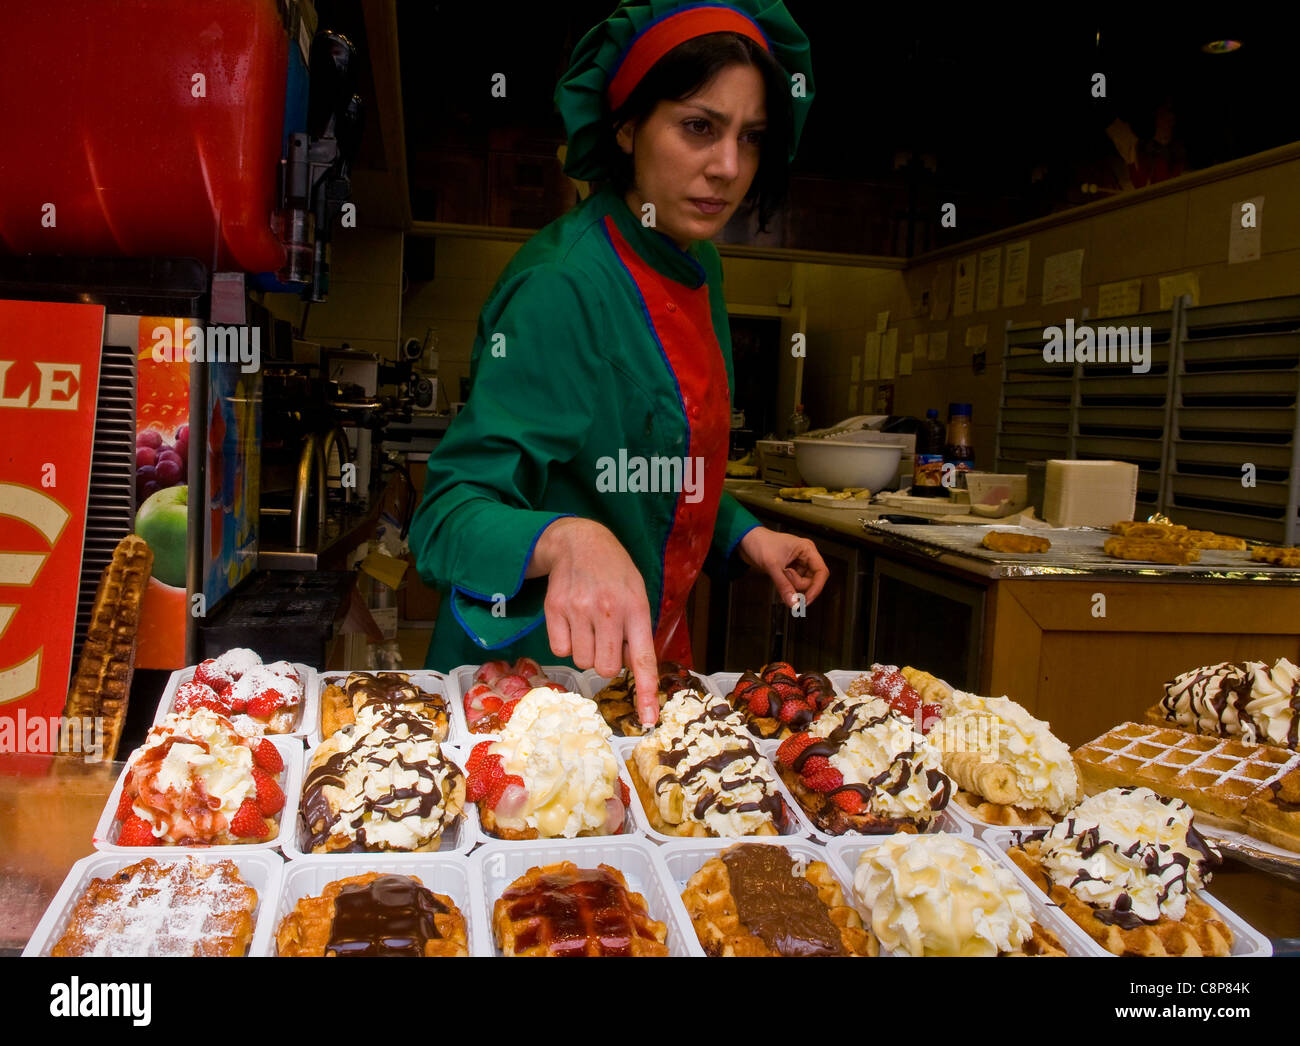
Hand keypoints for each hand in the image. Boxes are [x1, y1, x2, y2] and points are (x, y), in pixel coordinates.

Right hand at [528, 517, 660, 725]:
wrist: (580, 542)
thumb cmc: (615, 574)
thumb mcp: (638, 595)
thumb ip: (637, 632)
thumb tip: (630, 669)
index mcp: (636, 608)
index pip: (643, 659)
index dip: (645, 692)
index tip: (647, 719)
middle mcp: (608, 610)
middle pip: (606, 668)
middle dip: (606, 662)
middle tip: (606, 639)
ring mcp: (579, 609)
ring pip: (582, 662)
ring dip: (586, 652)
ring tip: (589, 625)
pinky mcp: (554, 609)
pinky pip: (559, 650)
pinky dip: (566, 644)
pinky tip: (572, 623)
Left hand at [737, 526, 829, 611]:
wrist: (746, 541)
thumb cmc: (760, 543)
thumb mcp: (773, 565)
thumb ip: (784, 586)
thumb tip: (793, 603)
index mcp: (807, 549)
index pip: (821, 572)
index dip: (817, 587)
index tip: (807, 600)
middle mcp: (805, 557)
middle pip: (812, 580)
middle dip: (798, 585)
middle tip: (784, 577)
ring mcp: (798, 564)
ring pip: (803, 584)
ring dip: (791, 586)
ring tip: (778, 574)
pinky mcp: (790, 571)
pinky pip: (794, 585)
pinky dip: (787, 587)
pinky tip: (779, 582)